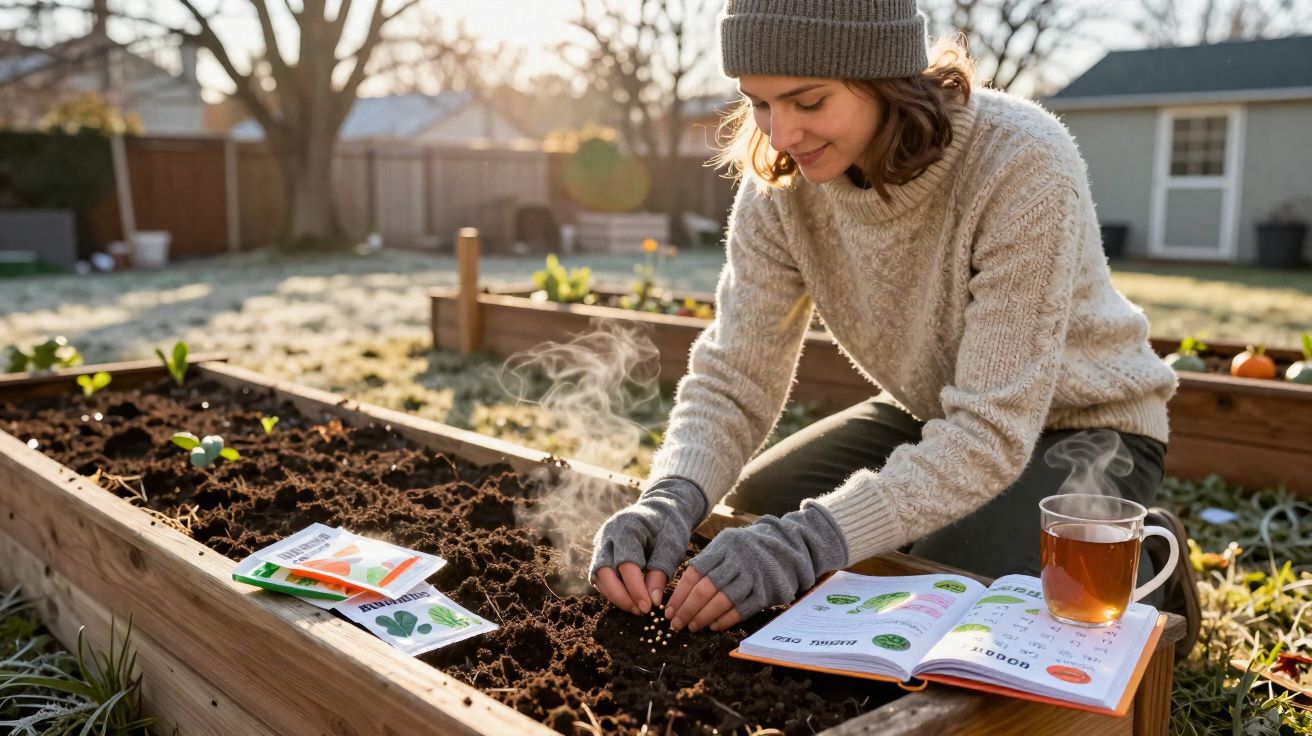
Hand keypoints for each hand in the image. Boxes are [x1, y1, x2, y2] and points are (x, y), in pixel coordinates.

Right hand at [589, 477, 706, 615]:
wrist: (662, 509)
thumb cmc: (669, 527)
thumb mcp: (672, 546)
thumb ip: (661, 572)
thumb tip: (652, 601)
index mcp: (626, 527)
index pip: (626, 564)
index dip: (636, 589)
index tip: (648, 607)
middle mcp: (607, 535)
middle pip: (604, 572)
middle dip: (621, 596)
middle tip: (640, 611)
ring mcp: (601, 543)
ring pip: (599, 576)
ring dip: (616, 596)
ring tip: (637, 609)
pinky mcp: (601, 553)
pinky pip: (601, 577)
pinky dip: (613, 590)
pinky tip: (630, 600)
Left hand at [665, 503, 847, 631]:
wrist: (786, 547)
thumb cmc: (747, 549)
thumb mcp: (726, 545)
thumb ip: (706, 563)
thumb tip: (680, 592)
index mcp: (722, 547)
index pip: (693, 574)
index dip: (679, 595)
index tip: (668, 611)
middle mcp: (736, 561)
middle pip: (705, 590)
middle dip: (687, 610)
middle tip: (676, 625)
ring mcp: (751, 576)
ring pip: (721, 601)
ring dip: (703, 618)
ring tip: (692, 627)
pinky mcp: (764, 591)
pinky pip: (740, 609)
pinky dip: (724, 620)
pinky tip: (713, 626)